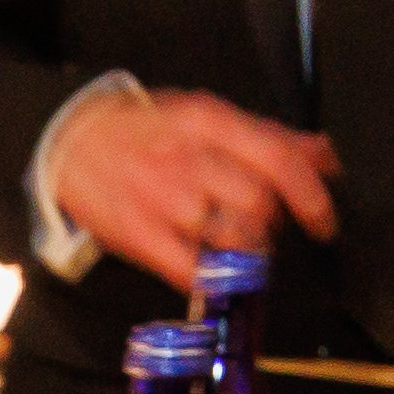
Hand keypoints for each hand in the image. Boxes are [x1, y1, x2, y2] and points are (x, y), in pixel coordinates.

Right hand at [45, 82, 340, 287]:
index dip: (311, 197)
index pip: (278, 160)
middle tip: (264, 226)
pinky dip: (214, 276)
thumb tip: (323, 156)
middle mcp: (187, 160)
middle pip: (259, 204)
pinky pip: (192, 269)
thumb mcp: (204, 117)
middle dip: (272, 223)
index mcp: (208, 124)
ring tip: (238, 244)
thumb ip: (266, 136)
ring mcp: (162, 200)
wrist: (70, 143)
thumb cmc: (144, 131)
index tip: (323, 220)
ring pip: (232, 238)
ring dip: (248, 249)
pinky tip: (214, 268)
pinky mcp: (139, 235)